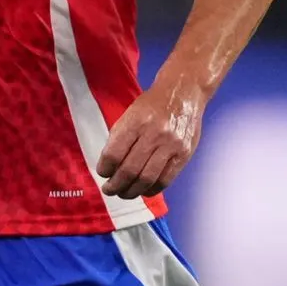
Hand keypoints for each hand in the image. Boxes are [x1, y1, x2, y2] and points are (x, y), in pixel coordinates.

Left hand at [96, 76, 204, 199]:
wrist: (183, 92)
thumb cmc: (152, 105)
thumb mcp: (130, 114)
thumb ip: (120, 138)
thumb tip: (109, 167)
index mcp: (136, 122)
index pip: (114, 154)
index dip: (104, 169)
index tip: (102, 173)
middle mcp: (154, 134)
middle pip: (129, 170)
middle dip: (115, 186)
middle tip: (109, 190)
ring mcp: (171, 145)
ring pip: (147, 179)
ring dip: (132, 192)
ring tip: (124, 193)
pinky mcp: (184, 154)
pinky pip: (165, 180)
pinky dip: (152, 189)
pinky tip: (143, 190)